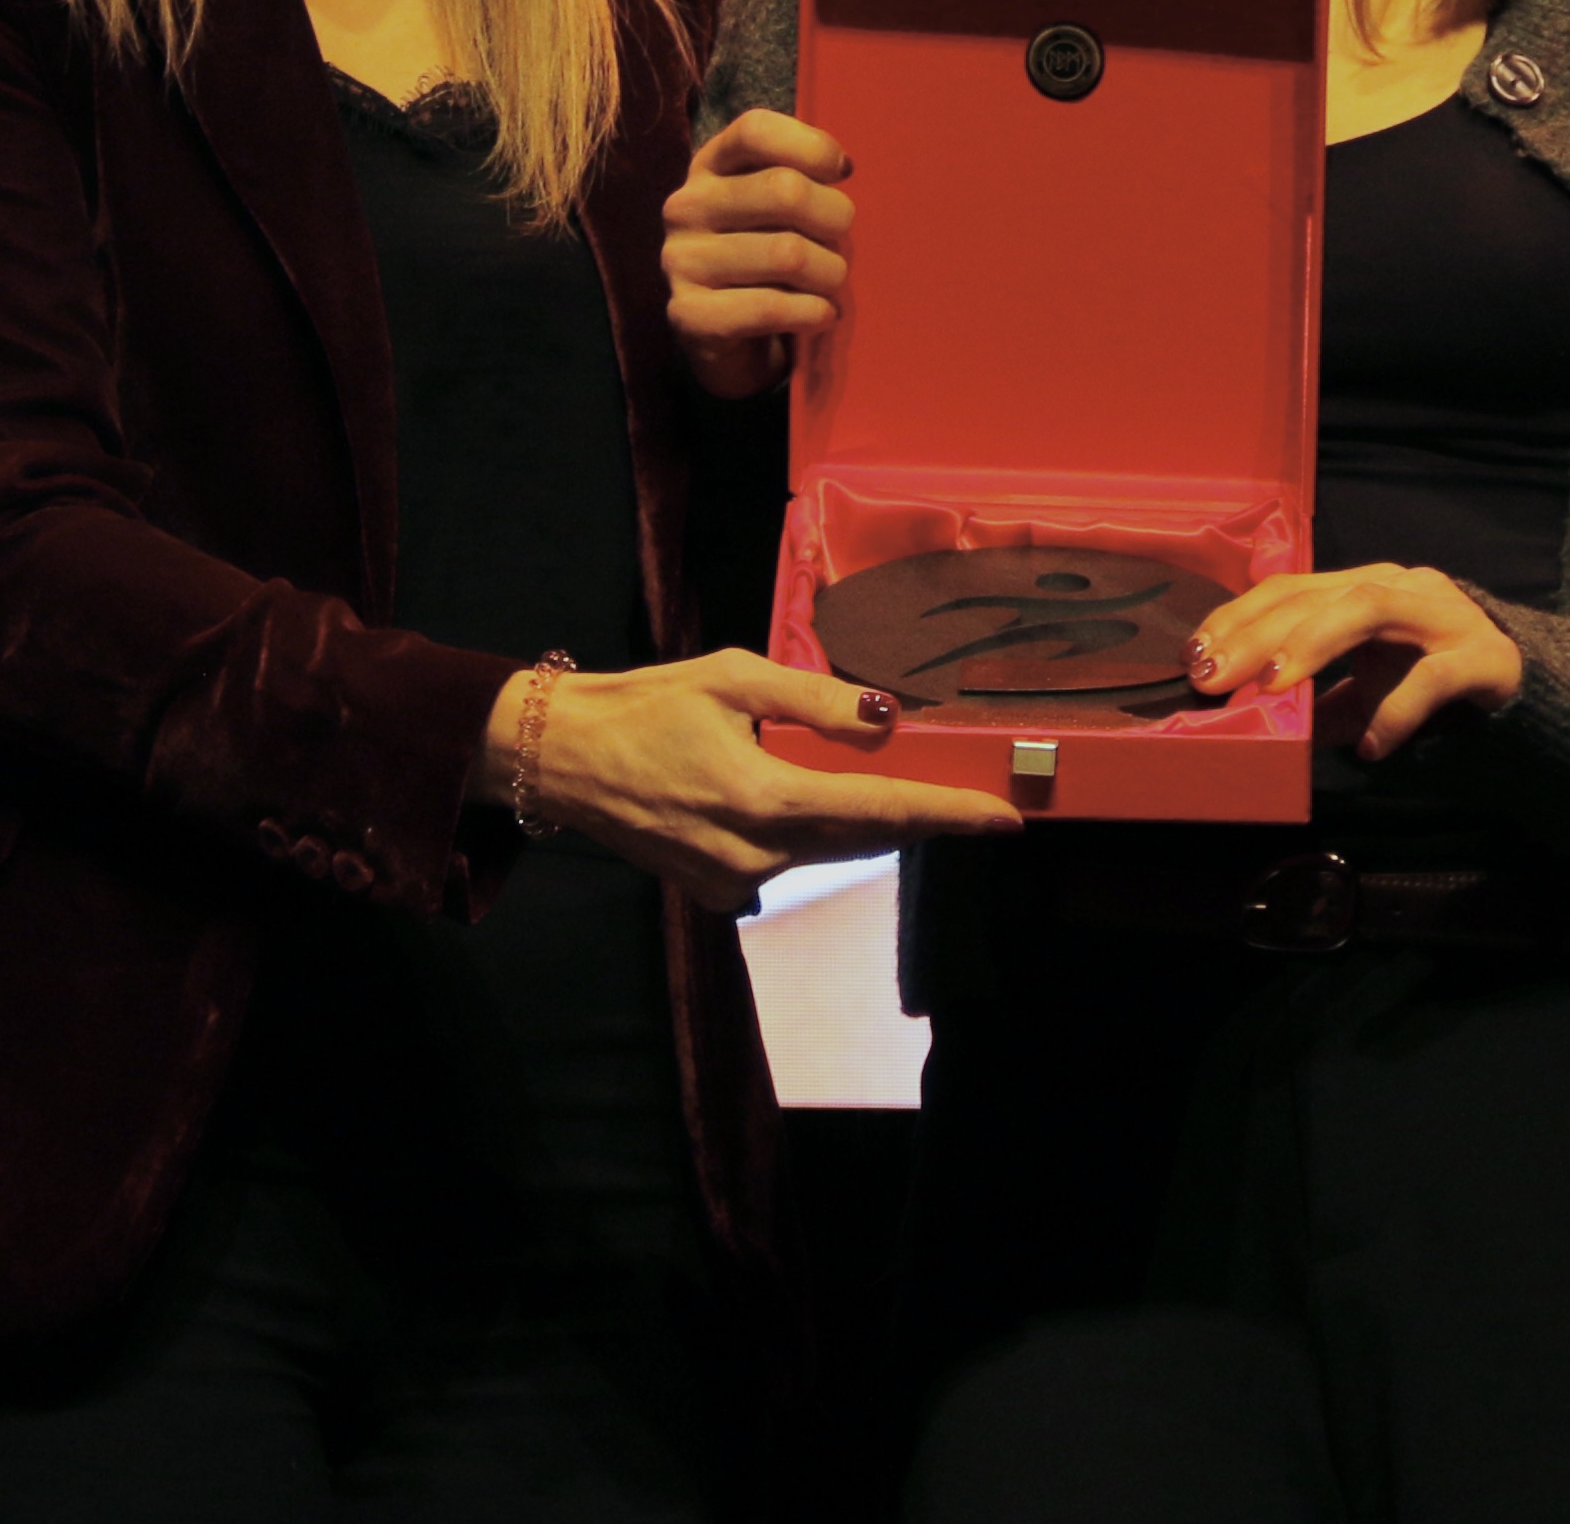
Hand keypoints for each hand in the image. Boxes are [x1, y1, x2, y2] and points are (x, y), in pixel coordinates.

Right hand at [494, 649, 1016, 914]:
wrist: (564, 760)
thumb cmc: (645, 705)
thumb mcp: (732, 676)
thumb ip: (816, 701)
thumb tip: (888, 724)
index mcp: (763, 797)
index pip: (880, 812)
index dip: (948, 814)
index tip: (1004, 818)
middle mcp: (755, 855)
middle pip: (863, 838)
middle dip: (910, 814)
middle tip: (953, 791)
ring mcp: (735, 883)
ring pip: (826, 850)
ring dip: (853, 819)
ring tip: (865, 781)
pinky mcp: (717, 893)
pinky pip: (787, 861)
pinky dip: (803, 830)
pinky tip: (783, 794)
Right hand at [660, 108, 850, 400]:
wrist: (736, 345)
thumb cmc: (773, 261)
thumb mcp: (783, 210)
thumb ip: (804, 178)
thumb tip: (843, 168)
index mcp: (711, 166)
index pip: (756, 131)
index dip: (810, 146)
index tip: (843, 172)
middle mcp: (687, 206)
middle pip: (784, 190)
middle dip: (834, 219)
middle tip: (842, 243)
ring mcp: (681, 261)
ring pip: (788, 253)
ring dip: (829, 274)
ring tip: (830, 286)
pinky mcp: (688, 314)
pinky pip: (770, 308)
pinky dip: (813, 313)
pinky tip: (822, 316)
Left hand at [1186, 564, 1522, 761]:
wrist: (1529, 697)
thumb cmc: (1436, 688)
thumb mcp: (1365, 694)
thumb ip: (1320, 701)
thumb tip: (1252, 717)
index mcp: (1365, 588)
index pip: (1289, 589)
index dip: (1237, 619)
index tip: (1195, 656)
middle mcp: (1400, 588)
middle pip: (1316, 595)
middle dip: (1257, 634)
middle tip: (1214, 676)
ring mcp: (1443, 615)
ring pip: (1368, 607)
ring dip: (1314, 642)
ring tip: (1275, 685)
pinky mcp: (1484, 657)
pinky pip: (1433, 676)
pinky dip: (1396, 711)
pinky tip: (1373, 748)